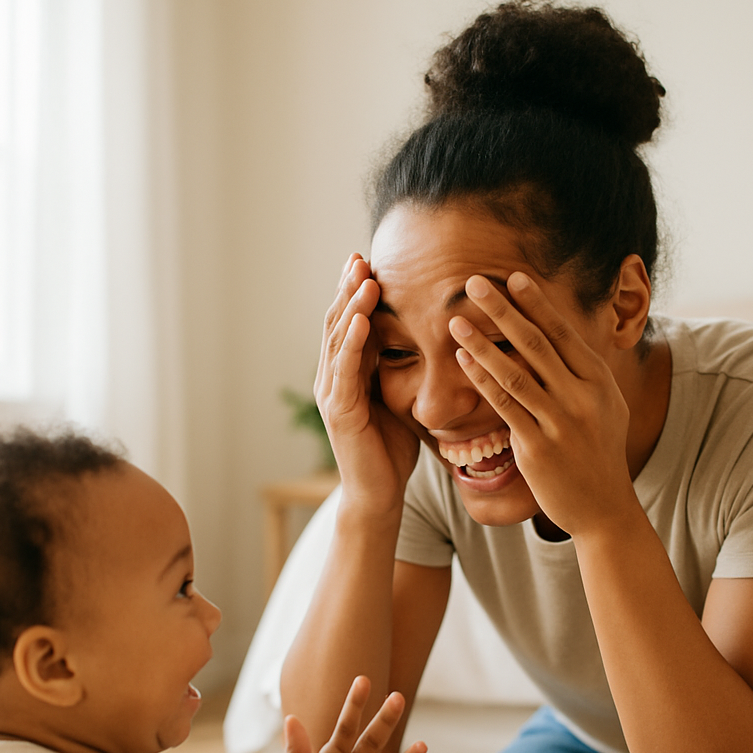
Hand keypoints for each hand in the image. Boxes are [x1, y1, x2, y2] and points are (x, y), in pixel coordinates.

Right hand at [315, 255, 420, 517]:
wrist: (378, 495)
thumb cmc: (390, 451)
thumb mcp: (396, 401)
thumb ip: (396, 371)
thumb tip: (420, 341)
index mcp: (347, 375)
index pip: (349, 324)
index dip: (355, 293)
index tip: (368, 262)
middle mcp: (333, 380)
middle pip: (338, 324)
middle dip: (349, 289)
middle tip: (360, 257)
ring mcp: (332, 395)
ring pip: (339, 341)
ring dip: (351, 307)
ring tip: (363, 278)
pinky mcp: (340, 413)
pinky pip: (345, 371)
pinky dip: (352, 343)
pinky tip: (361, 321)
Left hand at [449, 271, 634, 536]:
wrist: (604, 508)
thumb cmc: (598, 453)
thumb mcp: (606, 406)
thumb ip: (584, 373)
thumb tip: (563, 337)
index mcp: (600, 381)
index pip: (563, 333)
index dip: (537, 303)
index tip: (514, 276)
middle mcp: (583, 397)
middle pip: (537, 344)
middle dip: (503, 310)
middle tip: (474, 282)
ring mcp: (561, 423)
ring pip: (516, 373)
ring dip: (482, 343)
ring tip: (456, 320)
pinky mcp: (538, 448)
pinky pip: (504, 407)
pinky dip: (482, 381)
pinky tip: (463, 361)